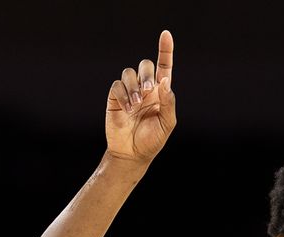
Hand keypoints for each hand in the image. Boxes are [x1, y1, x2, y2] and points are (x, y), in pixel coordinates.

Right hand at [106, 30, 175, 163]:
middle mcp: (145, 88)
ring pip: (129, 73)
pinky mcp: (115, 98)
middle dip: (146, 74)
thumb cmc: (152, 140)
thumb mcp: (167, 123)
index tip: (166, 35)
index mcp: (160, 92)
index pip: (164, 67)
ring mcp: (129, 92)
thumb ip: (168, 102)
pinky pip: (117, 86)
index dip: (165, 50)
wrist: (132, 154)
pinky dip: (123, 95)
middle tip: (148, 91)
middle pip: (145, 65)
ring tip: (136, 104)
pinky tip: (127, 109)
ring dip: (134, 86)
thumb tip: (165, 81)